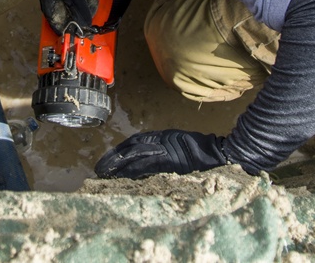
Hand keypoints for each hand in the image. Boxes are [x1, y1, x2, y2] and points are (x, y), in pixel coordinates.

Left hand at [95, 129, 227, 178]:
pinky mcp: (167, 161)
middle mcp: (158, 141)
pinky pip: (145, 166)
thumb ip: (161, 150)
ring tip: (104, 175)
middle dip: (112, 160)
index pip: (132, 143)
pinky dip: (132, 171)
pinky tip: (122, 178)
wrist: (216, 154)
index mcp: (159, 137)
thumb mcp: (176, 144)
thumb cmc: (200, 151)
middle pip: (128, 149)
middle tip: (98, 169)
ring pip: (133, 157)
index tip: (106, 161)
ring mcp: (162, 150)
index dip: (117, 152)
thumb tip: (143, 161)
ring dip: (117, 167)